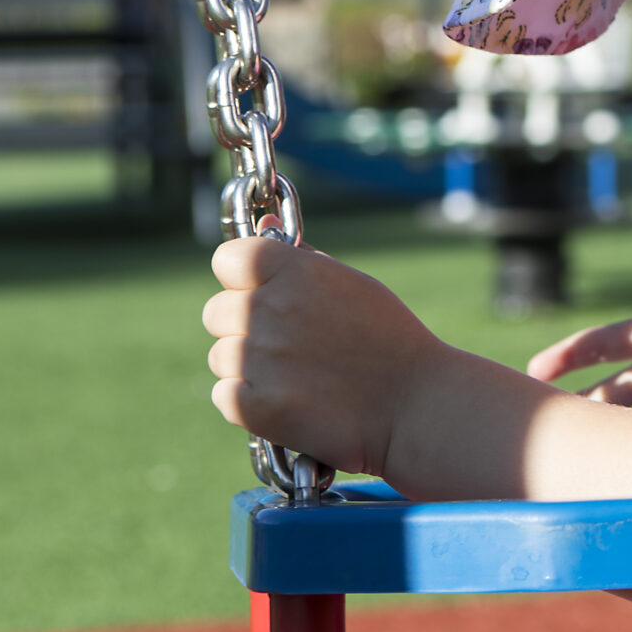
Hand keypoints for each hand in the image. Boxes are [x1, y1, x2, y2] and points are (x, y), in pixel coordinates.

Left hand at [204, 236, 440, 476]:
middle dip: (243, 324)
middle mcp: (267, 310)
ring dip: (248, 365)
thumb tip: (262, 226)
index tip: (266, 292)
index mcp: (291, 271)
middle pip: (216, 311)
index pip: (228, 259)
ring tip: (298, 374)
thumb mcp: (352, 284)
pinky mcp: (252, 406)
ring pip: (220, 355)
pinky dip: (249, 400)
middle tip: (290, 342)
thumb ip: (301, 259)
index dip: (244, 277)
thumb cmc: (388, 339)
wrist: (414, 404)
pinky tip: (289, 399)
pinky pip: (224, 394)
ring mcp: (256, 359)